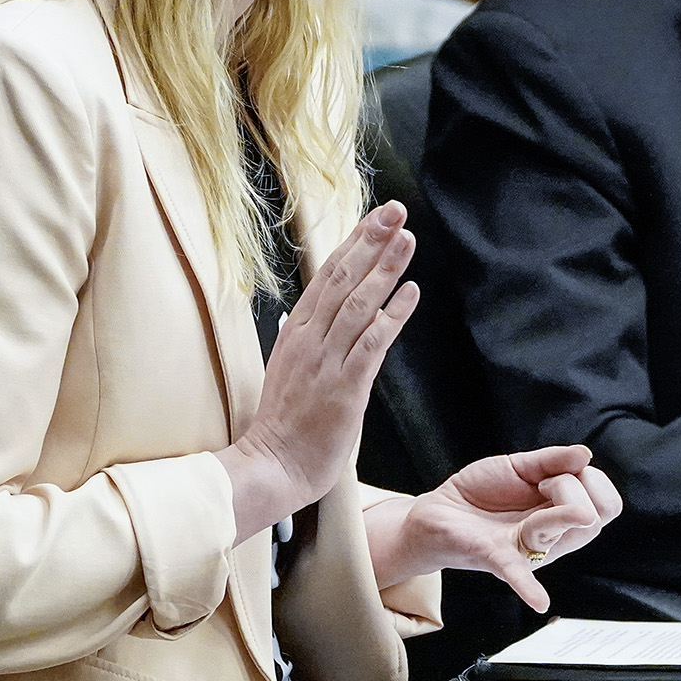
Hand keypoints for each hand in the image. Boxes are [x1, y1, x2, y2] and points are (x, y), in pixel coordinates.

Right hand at [214, 201, 418, 541]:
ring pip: (357, 304)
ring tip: (407, 240)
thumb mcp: (289, 372)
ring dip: (385, 269)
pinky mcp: (343, 388)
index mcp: (296, 334)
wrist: (269, 468)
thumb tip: (306, 316)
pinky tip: (411, 293)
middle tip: (395, 211)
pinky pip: (371, 343)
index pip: (326, 276)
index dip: (353, 243)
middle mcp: (309, 341)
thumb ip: (303, 343)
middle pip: (341, 279)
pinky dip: (392, 315)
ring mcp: (325, 362)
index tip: (375, 218)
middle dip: (371, 241)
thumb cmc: (282, 427)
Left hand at [364, 445, 623, 612]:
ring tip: (540, 488)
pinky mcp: (495, 556)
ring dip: (563, 505)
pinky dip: (528, 587)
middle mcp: (551, 538)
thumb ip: (552, 460)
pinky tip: (539, 601)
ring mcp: (525, 549)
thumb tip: (585, 454)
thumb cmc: (482, 493)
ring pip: (563, 531)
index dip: (592, 480)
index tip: (561, 471)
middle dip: (575, 486)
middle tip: (544, 483)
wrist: (438, 512)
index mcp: (560, 516)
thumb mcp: (520, 467)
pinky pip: (516, 573)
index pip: (605, 506)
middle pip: (593, 519)